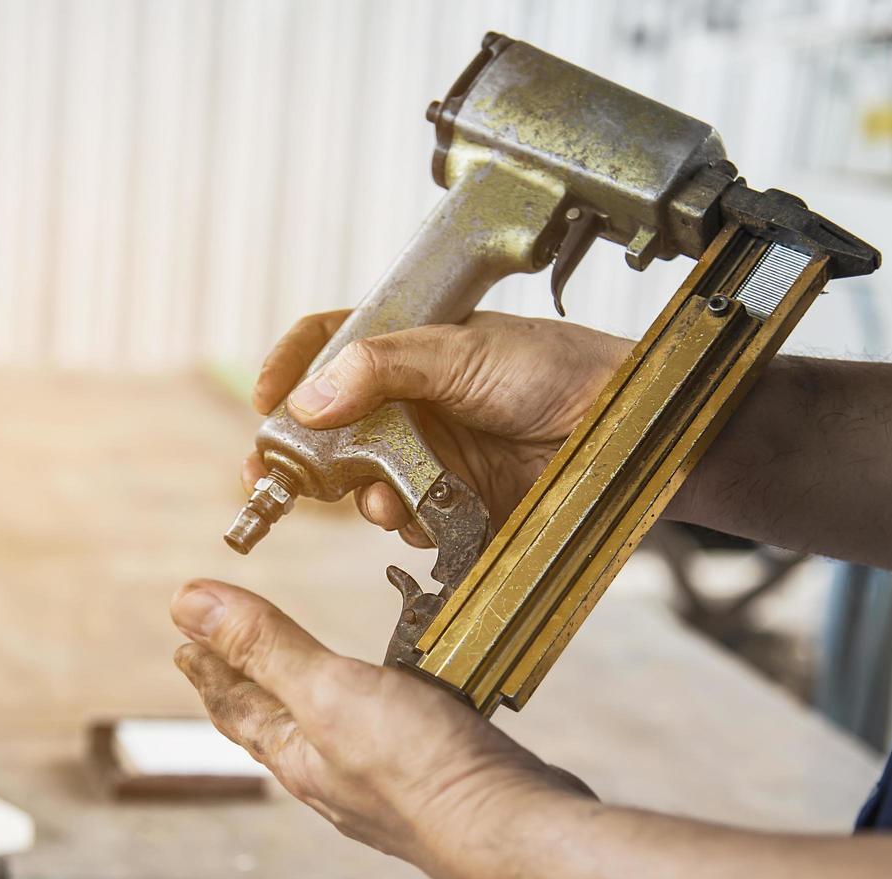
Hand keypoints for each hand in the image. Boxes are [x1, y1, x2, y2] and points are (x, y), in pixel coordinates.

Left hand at [170, 579, 594, 861]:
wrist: (509, 829)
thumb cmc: (419, 775)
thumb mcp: (326, 692)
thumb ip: (264, 647)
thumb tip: (188, 605)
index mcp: (298, 754)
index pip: (237, 706)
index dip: (209, 669)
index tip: (186, 643)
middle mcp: (335, 772)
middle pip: (277, 722)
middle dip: (250, 686)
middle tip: (225, 660)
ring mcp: (386, 777)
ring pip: (333, 728)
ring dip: (313, 694)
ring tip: (304, 673)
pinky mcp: (436, 770)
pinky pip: (390, 728)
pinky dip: (380, 702)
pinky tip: (397, 698)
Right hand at [245, 310, 631, 543]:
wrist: (624, 425)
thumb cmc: (557, 367)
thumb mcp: (461, 350)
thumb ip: (381, 369)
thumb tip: (309, 399)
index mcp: (406, 346)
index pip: (328, 344)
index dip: (289, 368)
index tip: (267, 399)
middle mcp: (409, 398)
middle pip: (328, 424)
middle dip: (297, 452)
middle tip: (271, 475)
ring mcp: (429, 450)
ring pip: (361, 479)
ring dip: (359, 493)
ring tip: (379, 497)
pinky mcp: (451, 498)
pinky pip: (405, 518)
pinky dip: (406, 520)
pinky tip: (423, 512)